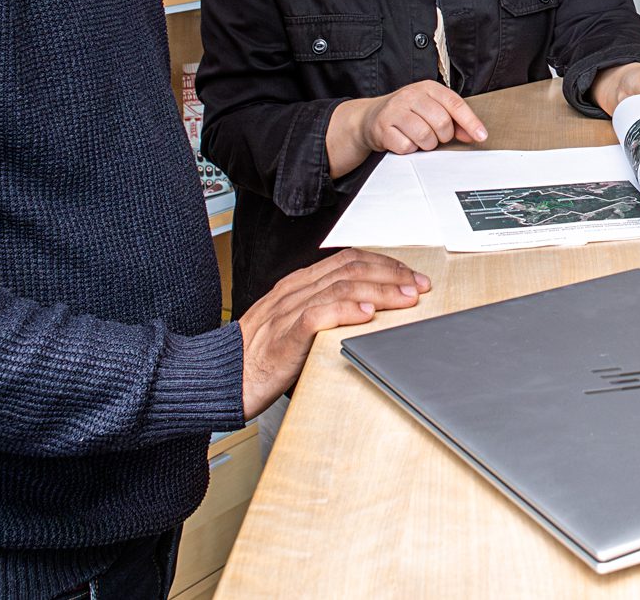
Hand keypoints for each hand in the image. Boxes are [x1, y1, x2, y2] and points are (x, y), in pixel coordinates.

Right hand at [236, 248, 431, 417]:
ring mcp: (288, 312)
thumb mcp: (294, 324)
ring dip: (380, 290)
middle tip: (419, 286)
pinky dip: (346, 311)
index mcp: (298, 285)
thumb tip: (369, 308)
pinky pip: (317, 315)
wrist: (220, 378)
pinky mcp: (284, 337)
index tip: (411, 276)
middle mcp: (294, 292)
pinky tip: (367, 313)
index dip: (384, 264)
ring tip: (405, 297)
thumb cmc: (258, 356)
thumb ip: (324, 310)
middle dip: (391, 274)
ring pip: (341, 287)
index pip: (348, 261)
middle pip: (350, 269)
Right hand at [328, 82, 486, 177]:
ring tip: (420, 140)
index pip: (455, 104)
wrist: (370, 117)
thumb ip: (454, 119)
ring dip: (426, 145)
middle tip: (435, 137)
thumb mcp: (430, 108)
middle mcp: (410, 95)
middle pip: (441, 123)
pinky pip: (406, 146)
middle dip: (443, 136)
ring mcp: (395, 111)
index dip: (470, 122)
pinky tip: (405, 141)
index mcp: (427, 88)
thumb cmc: (407, 113)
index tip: (481, 136)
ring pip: (425, 136)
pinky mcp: (382, 127)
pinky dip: (409, 149)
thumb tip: (475, 133)